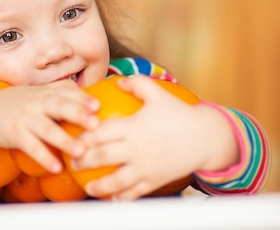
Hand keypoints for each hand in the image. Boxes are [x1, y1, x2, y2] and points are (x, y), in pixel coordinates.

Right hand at [0, 80, 99, 173]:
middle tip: (96, 123)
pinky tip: (56, 168)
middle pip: (59, 107)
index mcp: (46, 93)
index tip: (98, 105)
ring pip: (47, 129)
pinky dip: (44, 157)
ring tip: (81, 151)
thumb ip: (63, 92)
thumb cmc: (22, 103)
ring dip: (64, 140)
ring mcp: (25, 119)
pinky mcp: (15, 135)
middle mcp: (37, 103)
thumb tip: (92, 93)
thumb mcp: (40, 92)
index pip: (67, 93)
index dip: (82, 99)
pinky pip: (31, 147)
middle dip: (77, 114)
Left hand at [71, 75, 238, 199]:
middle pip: (102, 158)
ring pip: (116, 181)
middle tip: (72, 162)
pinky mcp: (155, 180)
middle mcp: (137, 149)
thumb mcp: (158, 94)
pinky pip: (135, 193)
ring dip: (98, 186)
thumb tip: (118, 81)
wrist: (206, 138)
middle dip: (82, 162)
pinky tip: (112, 198)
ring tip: (87, 187)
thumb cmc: (180, 114)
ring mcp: (146, 167)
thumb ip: (137, 84)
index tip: (72, 138)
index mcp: (134, 126)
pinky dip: (121, 197)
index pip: (100, 133)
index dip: (82, 137)